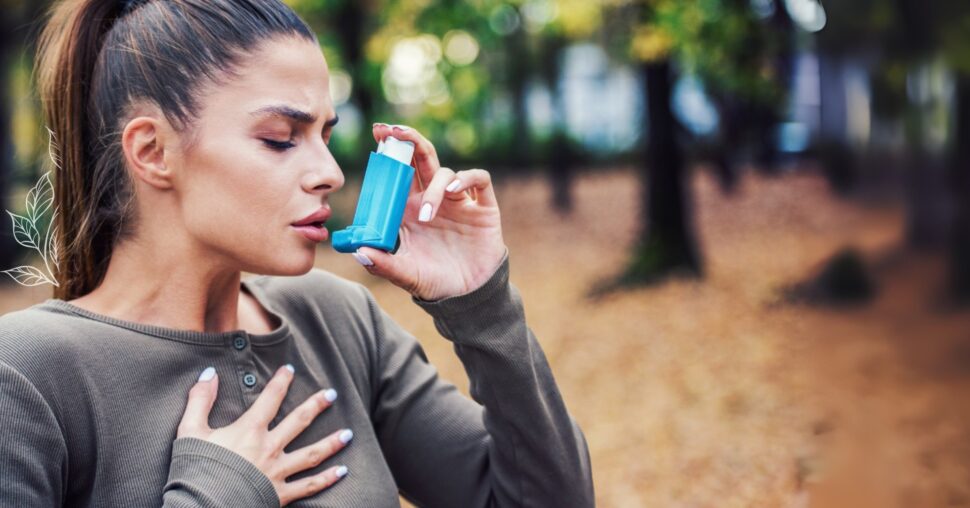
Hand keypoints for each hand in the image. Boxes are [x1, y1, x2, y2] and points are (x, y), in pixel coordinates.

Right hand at [177, 365, 351, 505]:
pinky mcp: (280, 494)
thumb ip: (200, 400)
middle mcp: (269, 448)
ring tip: (348, 434)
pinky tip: (342, 471)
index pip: (270, 399)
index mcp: (249, 431)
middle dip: (317, 405)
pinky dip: (327, 479)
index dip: (281, 382)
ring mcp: (277, 472)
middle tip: (332, 394)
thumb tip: (209, 374)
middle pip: (299, 422)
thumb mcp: (190, 431)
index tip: (291, 369)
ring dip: (332, 443)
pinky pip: (309, 486)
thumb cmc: (194, 470)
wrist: (199, 507)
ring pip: (312, 454)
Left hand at [353, 123, 507, 301]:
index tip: (378, 134)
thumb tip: (358, 252)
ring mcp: (459, 202)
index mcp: (409, 209)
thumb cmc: (434, 282)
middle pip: (420, 159)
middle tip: (393, 131)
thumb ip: (383, 264)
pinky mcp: (482, 207)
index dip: (390, 151)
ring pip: (444, 172)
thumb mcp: (405, 275)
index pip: (398, 173)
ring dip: (433, 188)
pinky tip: (456, 191)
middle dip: (408, 140)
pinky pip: (478, 179)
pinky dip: (466, 179)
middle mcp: (433, 199)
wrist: (468, 297)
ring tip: (426, 214)